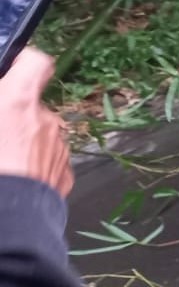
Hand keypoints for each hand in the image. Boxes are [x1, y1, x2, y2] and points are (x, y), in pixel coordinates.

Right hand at [0, 48, 73, 197]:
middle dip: (11, 116)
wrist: (7, 223)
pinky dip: (32, 167)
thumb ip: (2, 103)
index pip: (34, 63)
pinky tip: (13, 183)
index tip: (9, 71)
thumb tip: (6, 102)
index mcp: (17, 103)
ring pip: (38, 135)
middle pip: (30, 106)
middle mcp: (45, 120)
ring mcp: (58, 148)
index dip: (22, 63)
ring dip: (21, 144)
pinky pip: (46, 162)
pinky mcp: (63, 175)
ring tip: (2, 166)